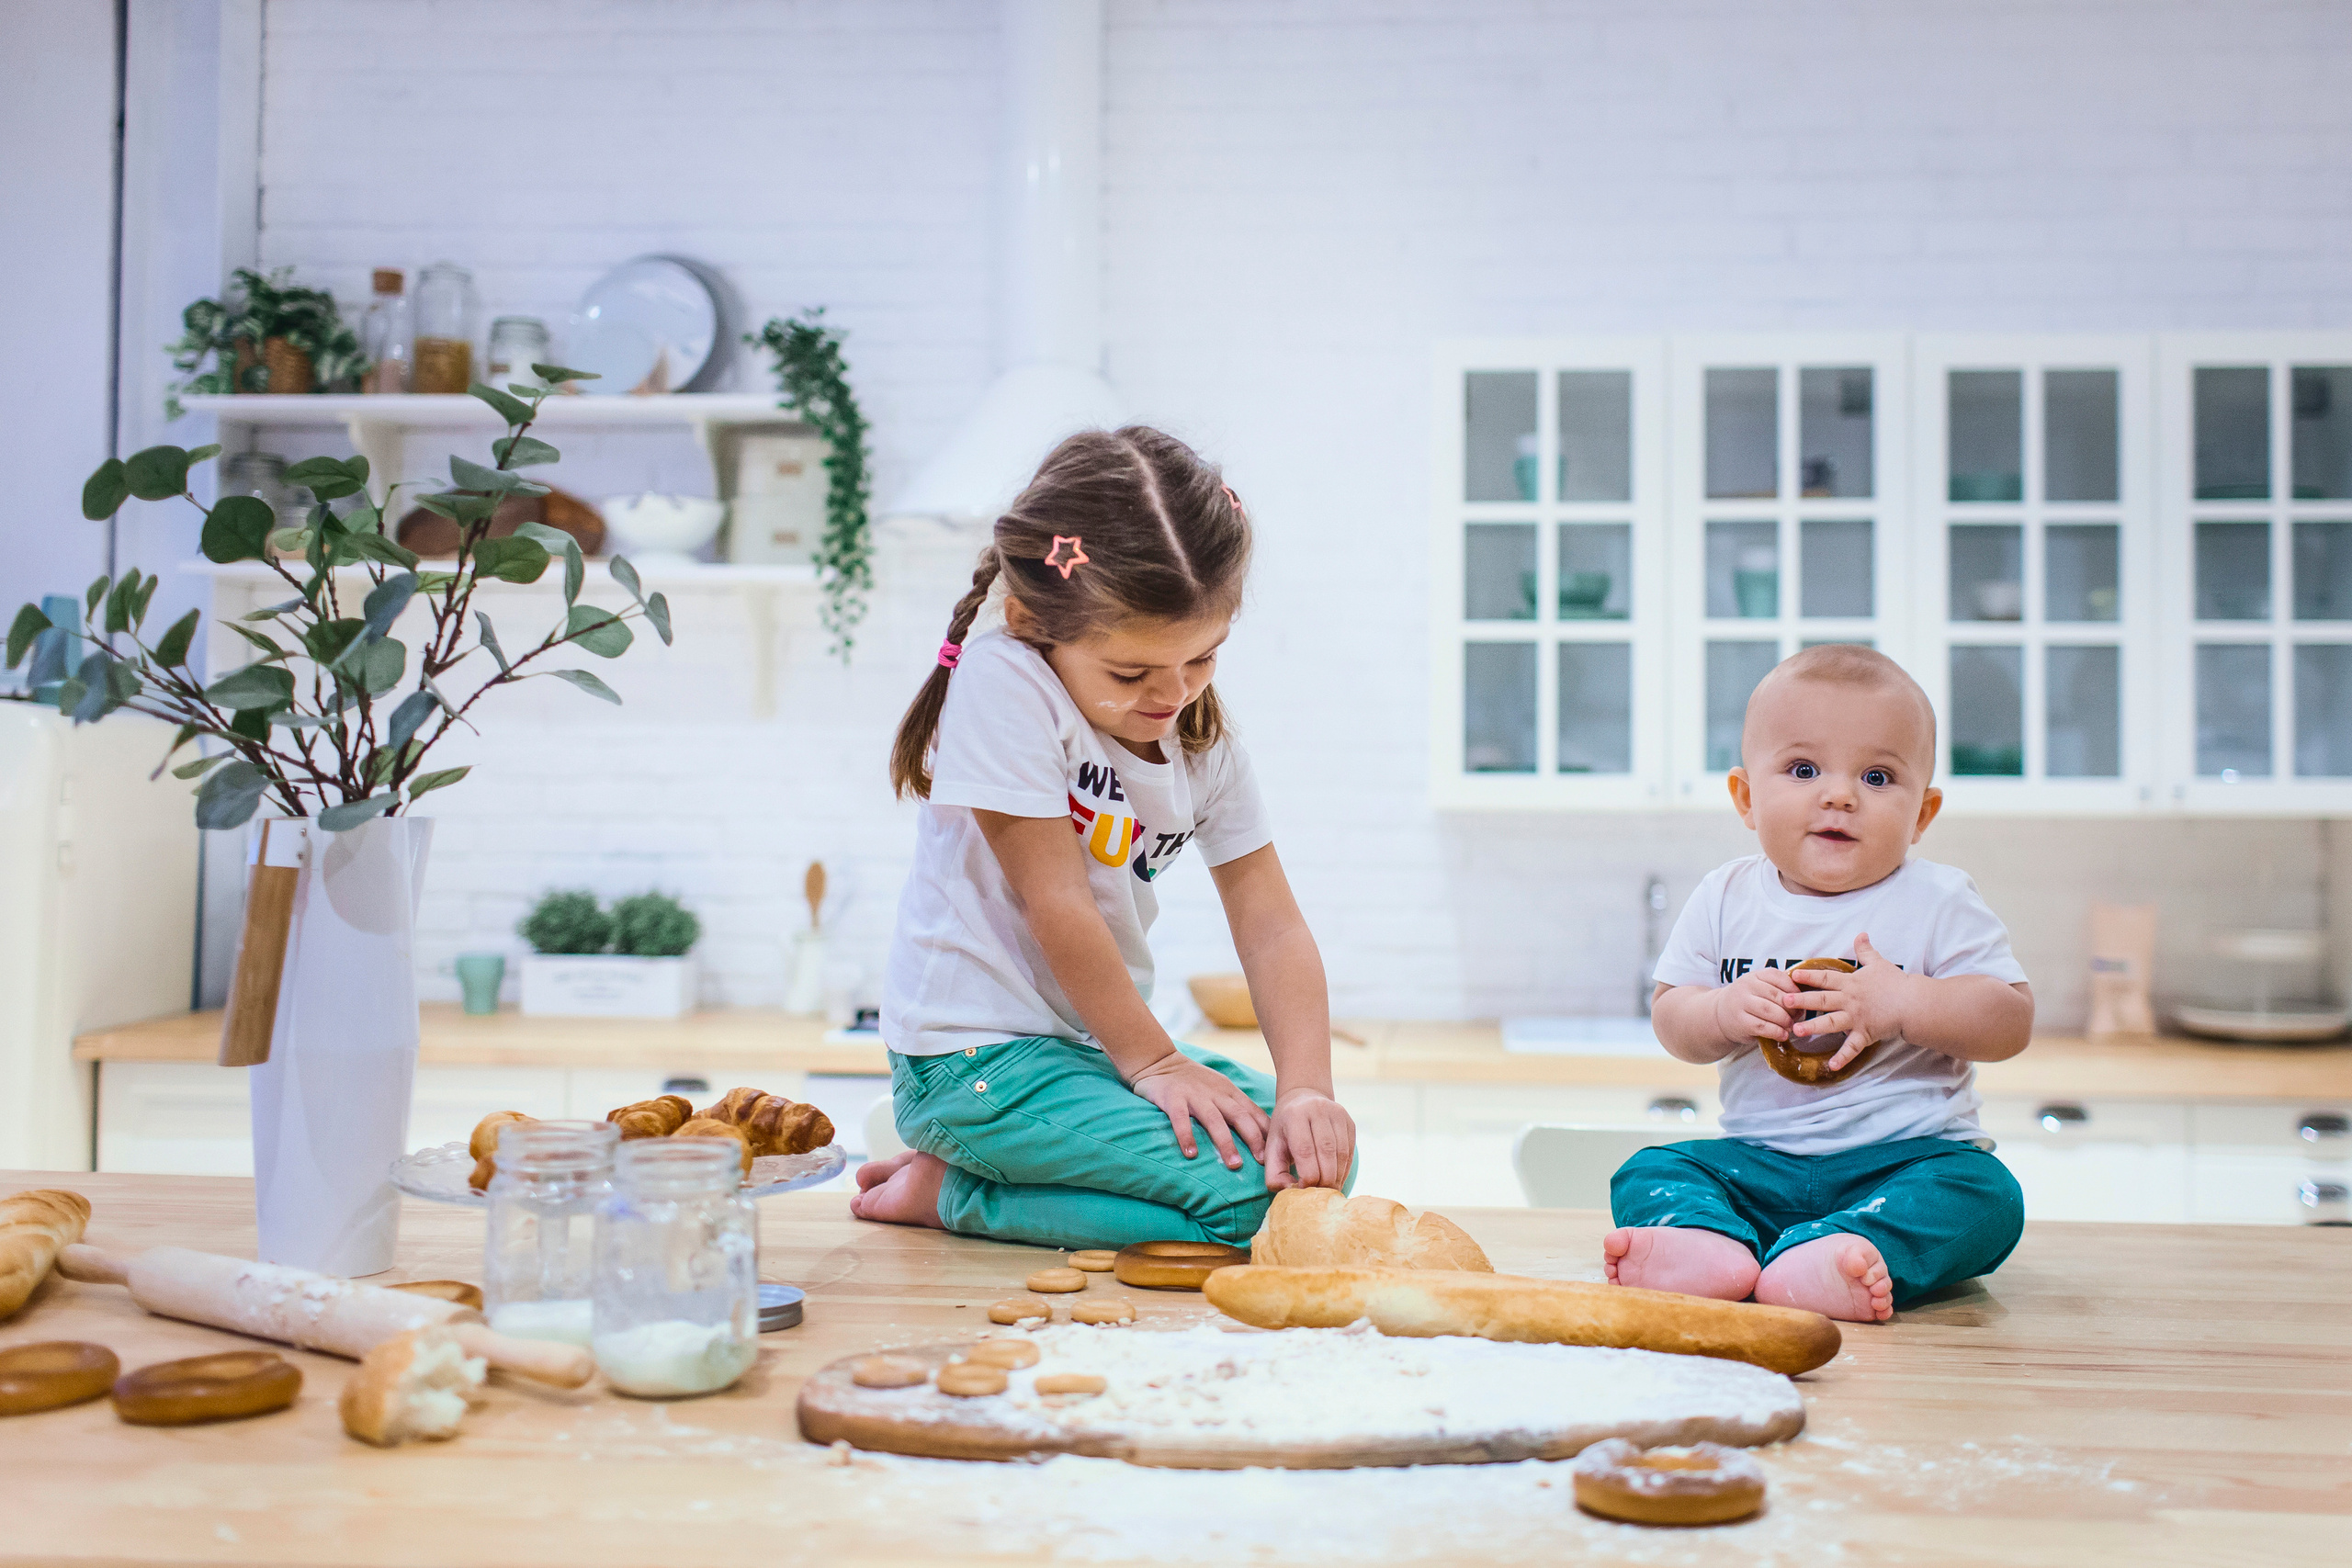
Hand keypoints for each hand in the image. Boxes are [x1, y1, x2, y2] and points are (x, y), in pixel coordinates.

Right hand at [1129, 1053, 1269, 1169]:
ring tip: (1234, 1164)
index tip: (1278, 1153)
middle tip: (1262, 1162)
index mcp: (1230, 1092)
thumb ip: (1237, 1107)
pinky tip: (1191, 1154)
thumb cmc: (1194, 1082)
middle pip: (1239, 1116)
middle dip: (1253, 1139)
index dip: (1266, 1132)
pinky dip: (1186, 1136)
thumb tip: (1261, 1135)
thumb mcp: (1220, 1089)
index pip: (1253, 1112)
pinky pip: (1181, 1119)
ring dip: (1226, 1142)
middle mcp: (1215, 1093)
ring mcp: (1194, 1095)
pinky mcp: (1173, 1098)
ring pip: (1214, 1119)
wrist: (1160, 1062)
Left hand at [1263, 1088, 1354, 1190]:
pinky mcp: (1349, 1121)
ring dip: (1337, 1177)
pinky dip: (1345, 1170)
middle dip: (1324, 1179)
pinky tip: (1336, 1180)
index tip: (1303, 1190)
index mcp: (1295, 1115)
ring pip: (1341, 1153)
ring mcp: (1336, 1114)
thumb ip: (1274, 1173)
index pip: (1304, 1150)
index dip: (1307, 1175)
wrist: (1303, 1100)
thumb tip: (1289, 1191)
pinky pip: (1350, 1151)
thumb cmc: (1285, 1130)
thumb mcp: (1272, 1148)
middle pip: (1326, 1152)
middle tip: (1319, 1195)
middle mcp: (1317, 1110)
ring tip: (1328, 1191)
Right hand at [1710, 969, 1801, 1049]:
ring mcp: (1741, 1004)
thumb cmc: (1747, 1001)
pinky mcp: (1740, 1022)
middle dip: (1792, 1007)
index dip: (1794, 990)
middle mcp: (1746, 986)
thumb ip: (1777, 988)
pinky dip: (1777, 1032)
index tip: (1801, 1000)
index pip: (1778, 977)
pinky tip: (1783, 1035)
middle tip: (1799, 1016)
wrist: (1719, 1015)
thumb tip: (1804, 999)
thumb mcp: (1758, 988)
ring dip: (1785, 1020)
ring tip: (1791, 1026)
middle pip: (1776, 995)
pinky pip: (1763, 1027)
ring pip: (1770, 1011)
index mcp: (1754, 975)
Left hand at [1789, 933, 1915, 1071]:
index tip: (1791, 975)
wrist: (1914, 1002)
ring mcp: (1856, 1018)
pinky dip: (1842, 1058)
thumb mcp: (1879, 963)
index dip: (1808, 976)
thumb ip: (1865, 950)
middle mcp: (1850, 1001)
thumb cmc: (1896, 983)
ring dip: (1813, 1028)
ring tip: (1796, 1031)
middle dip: (1802, 1001)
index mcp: (1850, 984)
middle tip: (1784, 1002)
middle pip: (1822, 1000)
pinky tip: (1831, 1067)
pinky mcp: (1866, 1033)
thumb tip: (1861, 933)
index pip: (1825, 978)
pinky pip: (1852, 1048)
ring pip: (1830, 1023)